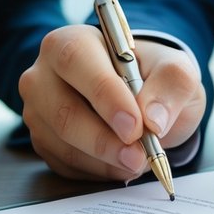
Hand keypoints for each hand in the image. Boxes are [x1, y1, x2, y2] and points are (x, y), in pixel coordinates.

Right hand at [19, 25, 206, 180]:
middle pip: (63, 111)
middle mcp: (45, 73)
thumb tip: (154, 119)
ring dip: (105, 160)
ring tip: (138, 161)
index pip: (76, 61)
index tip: (136, 126)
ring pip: (63, 144)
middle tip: (139, 156)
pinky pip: (64, 164)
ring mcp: (38, 110)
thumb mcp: (175, 71)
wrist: (142, 100)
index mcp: (73, 42)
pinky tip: (120, 163)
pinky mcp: (42, 141)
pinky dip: (98, 171)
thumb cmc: (152, 78)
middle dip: (105, 140)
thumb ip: (172, 84)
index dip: (105, 95)